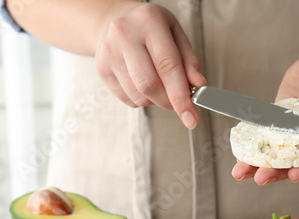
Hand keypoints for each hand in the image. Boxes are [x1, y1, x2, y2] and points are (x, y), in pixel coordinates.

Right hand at [94, 3, 205, 128]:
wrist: (115, 21)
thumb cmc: (150, 29)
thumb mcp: (176, 35)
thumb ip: (189, 61)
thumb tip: (198, 85)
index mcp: (149, 21)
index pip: (168, 66)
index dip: (181, 96)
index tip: (191, 117)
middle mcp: (125, 34)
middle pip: (149, 85)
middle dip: (168, 102)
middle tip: (178, 103)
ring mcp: (109, 52)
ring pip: (138, 96)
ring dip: (155, 100)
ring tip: (158, 83)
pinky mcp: (101, 68)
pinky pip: (128, 99)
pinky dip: (142, 99)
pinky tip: (142, 83)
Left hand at [232, 36, 298, 184]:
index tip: (295, 175)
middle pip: (296, 159)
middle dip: (278, 171)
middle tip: (260, 178)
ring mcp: (296, 130)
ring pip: (278, 152)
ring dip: (259, 163)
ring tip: (240, 172)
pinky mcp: (280, 120)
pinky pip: (265, 135)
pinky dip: (252, 144)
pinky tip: (237, 153)